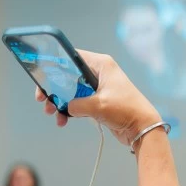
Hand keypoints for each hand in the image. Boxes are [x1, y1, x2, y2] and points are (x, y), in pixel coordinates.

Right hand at [38, 50, 160, 146]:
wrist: (142, 127)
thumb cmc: (125, 110)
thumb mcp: (97, 105)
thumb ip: (76, 104)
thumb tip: (65, 107)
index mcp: (101, 65)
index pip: (72, 57)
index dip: (55, 65)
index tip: (44, 77)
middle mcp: (99, 73)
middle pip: (68, 76)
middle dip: (54, 89)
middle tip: (43, 99)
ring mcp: (98, 88)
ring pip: (71, 91)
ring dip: (60, 102)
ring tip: (52, 113)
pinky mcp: (98, 102)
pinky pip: (78, 103)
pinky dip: (69, 111)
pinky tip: (63, 121)